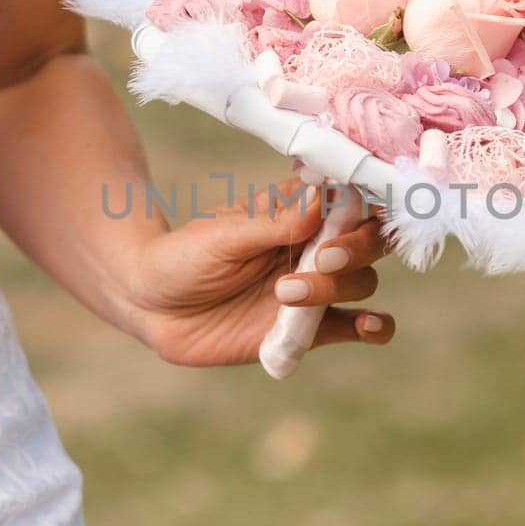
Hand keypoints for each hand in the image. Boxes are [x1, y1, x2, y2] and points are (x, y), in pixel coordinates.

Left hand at [130, 180, 395, 367]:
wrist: (150, 305)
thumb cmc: (183, 257)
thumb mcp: (224, 235)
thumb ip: (276, 222)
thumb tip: (323, 196)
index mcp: (298, 214)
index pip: (353, 201)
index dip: (366, 206)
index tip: (350, 216)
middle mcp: (314, 248)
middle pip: (370, 242)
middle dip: (357, 248)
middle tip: (323, 258)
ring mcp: (314, 290)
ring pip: (362, 283)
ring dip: (338, 287)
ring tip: (283, 294)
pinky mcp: (306, 330)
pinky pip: (354, 328)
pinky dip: (374, 328)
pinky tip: (368, 327)